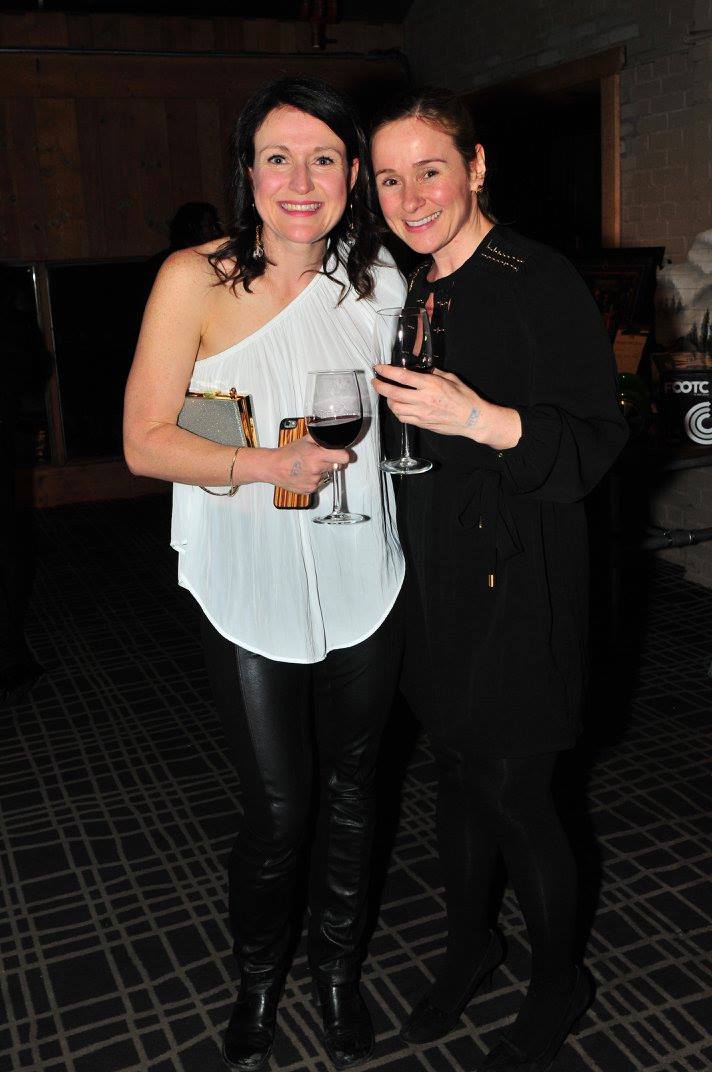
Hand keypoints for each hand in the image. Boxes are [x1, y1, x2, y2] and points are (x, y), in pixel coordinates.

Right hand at [270, 435, 348, 493]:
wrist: (273, 467)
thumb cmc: (286, 454)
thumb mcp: (304, 440)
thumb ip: (320, 438)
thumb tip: (332, 437)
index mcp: (316, 456)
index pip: (343, 458)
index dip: (344, 456)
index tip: (342, 455)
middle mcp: (316, 470)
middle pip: (335, 466)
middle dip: (330, 462)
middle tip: (318, 458)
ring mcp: (313, 482)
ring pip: (326, 475)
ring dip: (320, 471)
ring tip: (307, 466)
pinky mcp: (310, 489)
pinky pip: (318, 483)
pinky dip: (314, 479)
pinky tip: (304, 474)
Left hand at [372, 366, 521, 449]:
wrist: (472, 419)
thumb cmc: (464, 398)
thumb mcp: (450, 378)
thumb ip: (434, 373)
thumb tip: (422, 370)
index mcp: (430, 384)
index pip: (402, 376)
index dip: (386, 371)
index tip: (378, 368)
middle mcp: (423, 399)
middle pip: (393, 392)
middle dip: (380, 386)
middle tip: (376, 382)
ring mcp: (421, 413)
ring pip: (395, 407)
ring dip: (388, 400)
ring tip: (388, 394)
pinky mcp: (422, 423)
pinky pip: (403, 418)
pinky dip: (397, 411)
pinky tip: (398, 406)